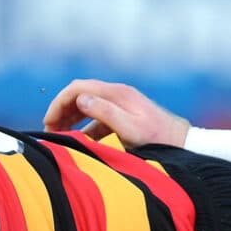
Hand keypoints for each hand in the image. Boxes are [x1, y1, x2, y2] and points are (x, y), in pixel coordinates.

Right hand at [42, 79, 189, 148]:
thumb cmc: (156, 138)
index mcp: (115, 94)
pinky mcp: (124, 115)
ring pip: (86, 105)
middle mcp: (117, 94)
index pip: (77, 89)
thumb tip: (79, 99)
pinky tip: (81, 140)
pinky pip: (97, 117)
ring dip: (70, 118)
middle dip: (61, 110)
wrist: (182, 142)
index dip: (58, 103)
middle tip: (50, 130)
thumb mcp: (128, 128)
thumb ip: (103, 112)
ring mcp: (121, 103)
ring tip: (60, 135)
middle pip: (79, 94)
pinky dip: (84, 126)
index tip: (48, 122)